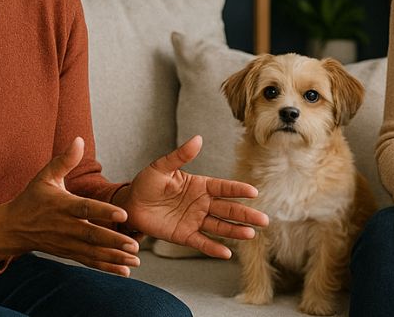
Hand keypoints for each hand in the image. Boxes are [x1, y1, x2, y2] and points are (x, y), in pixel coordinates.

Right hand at [0, 137, 140, 276]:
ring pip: (92, 252)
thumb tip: (78, 139)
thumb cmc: (32, 199)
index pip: (85, 209)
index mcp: (61, 205)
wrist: (12, 228)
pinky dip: (106, 267)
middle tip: (134, 244)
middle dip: (113, 241)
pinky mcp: (68, 253)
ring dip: (114, 257)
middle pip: (91, 235)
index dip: (103, 212)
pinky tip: (125, 271)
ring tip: (135, 260)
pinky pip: (89, 261)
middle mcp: (65, 226)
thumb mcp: (45, 177)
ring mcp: (66, 243)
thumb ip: (64, 160)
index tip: (123, 214)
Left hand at [118, 135, 269, 258]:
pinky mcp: (184, 235)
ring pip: (219, 226)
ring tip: (251, 235)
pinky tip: (227, 254)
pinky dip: (213, 248)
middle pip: (228, 210)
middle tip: (264, 220)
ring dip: (235, 231)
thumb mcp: (161, 167)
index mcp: (199, 185)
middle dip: (246, 215)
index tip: (254, 192)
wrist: (129, 204)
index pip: (223, 188)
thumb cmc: (146, 183)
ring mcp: (194, 220)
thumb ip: (180, 156)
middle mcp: (201, 204)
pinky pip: (201, 242)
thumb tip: (198, 139)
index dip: (238, 190)